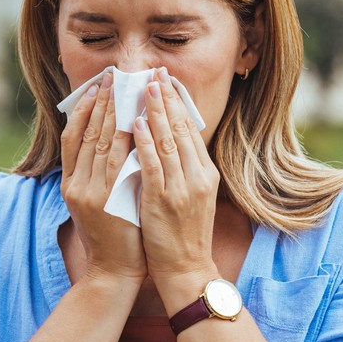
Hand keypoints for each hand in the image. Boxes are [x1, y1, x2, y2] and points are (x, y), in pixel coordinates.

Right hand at [60, 72, 147, 284]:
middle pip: (85, 133)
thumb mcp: (95, 202)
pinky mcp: (105, 200)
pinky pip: (115, 161)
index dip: (83, 109)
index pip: (72, 136)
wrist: (113, 270)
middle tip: (112, 77)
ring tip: (124, 89)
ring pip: (99, 142)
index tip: (96, 87)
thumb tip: (111, 140)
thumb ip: (97, 174)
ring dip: (113, 112)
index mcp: (69, 183)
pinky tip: (133, 119)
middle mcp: (75, 183)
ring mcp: (88, 191)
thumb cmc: (112, 235)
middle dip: (100, 102)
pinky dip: (124, 138)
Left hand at [132, 68, 220, 293]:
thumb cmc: (184, 234)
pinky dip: (145, 142)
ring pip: (167, 141)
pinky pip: (153, 165)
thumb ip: (184, 169)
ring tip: (145, 88)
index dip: (178, 103)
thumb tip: (169, 140)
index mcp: (206, 174)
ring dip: (155, 111)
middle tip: (155, 73)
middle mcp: (197, 177)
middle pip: (181, 129)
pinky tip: (137, 123)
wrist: (186, 269)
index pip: (190, 130)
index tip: (167, 81)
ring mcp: (181, 188)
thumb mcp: (193, 197)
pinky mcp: (163, 200)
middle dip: (167, 98)